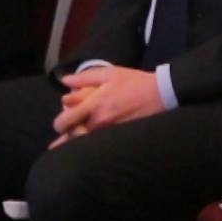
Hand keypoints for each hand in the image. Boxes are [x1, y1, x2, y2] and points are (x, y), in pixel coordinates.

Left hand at [51, 67, 166, 145]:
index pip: (64, 121)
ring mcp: (109, 132)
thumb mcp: (110, 73)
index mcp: (93, 105)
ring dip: (79, 141)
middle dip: (67, 135)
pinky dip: (93, 145)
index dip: (60, 122)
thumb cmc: (135, 82)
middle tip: (69, 132)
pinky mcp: (119, 136)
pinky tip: (92, 147)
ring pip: (85, 142)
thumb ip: (84, 77)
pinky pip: (99, 144)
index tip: (63, 120)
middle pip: (72, 136)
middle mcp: (99, 122)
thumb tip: (64, 81)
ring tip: (75, 144)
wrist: (161, 94)